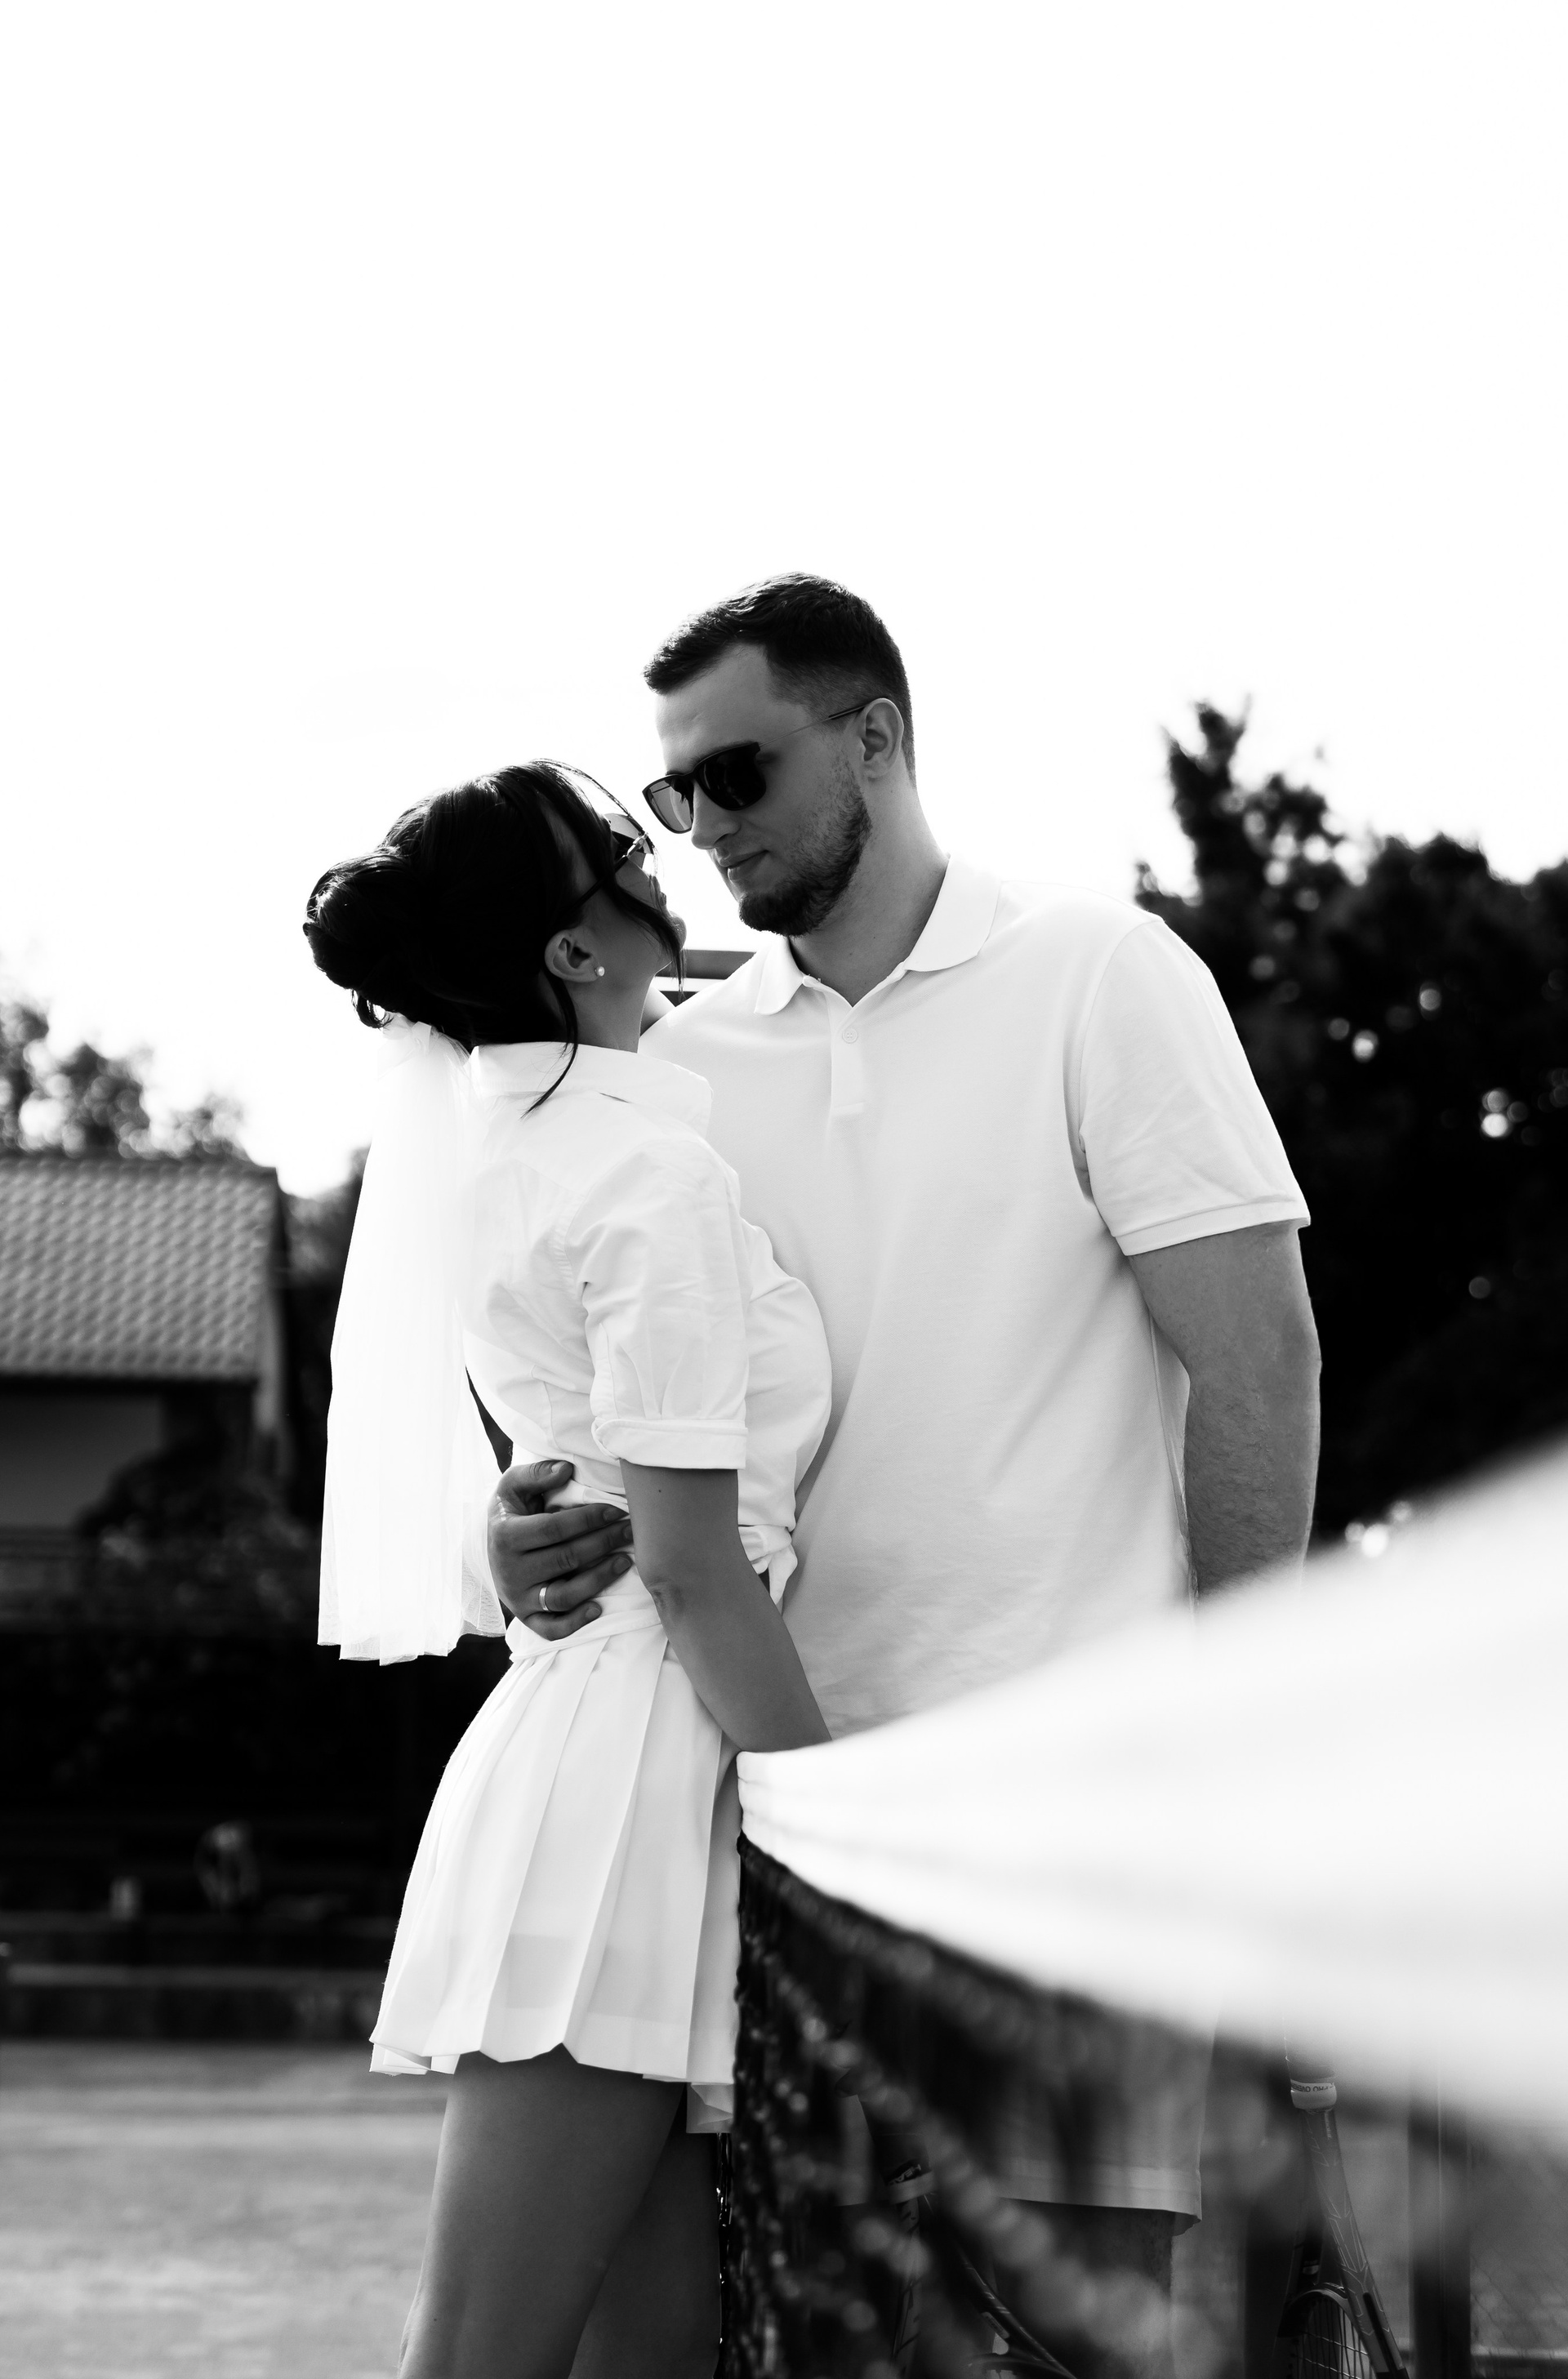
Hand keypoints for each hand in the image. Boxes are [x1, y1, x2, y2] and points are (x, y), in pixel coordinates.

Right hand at [487, 1460, 635, 1639]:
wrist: (491, 1547)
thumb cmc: (512, 1512)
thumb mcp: (513, 1487)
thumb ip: (536, 1474)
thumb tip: (566, 1469)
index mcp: (506, 1536)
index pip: (554, 1528)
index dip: (588, 1519)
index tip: (616, 1511)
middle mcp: (510, 1571)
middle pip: (565, 1560)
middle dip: (603, 1543)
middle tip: (630, 1532)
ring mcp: (518, 1598)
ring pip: (563, 1596)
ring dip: (598, 1579)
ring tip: (625, 1561)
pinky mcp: (527, 1617)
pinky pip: (550, 1628)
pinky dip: (575, 1623)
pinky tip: (599, 1607)